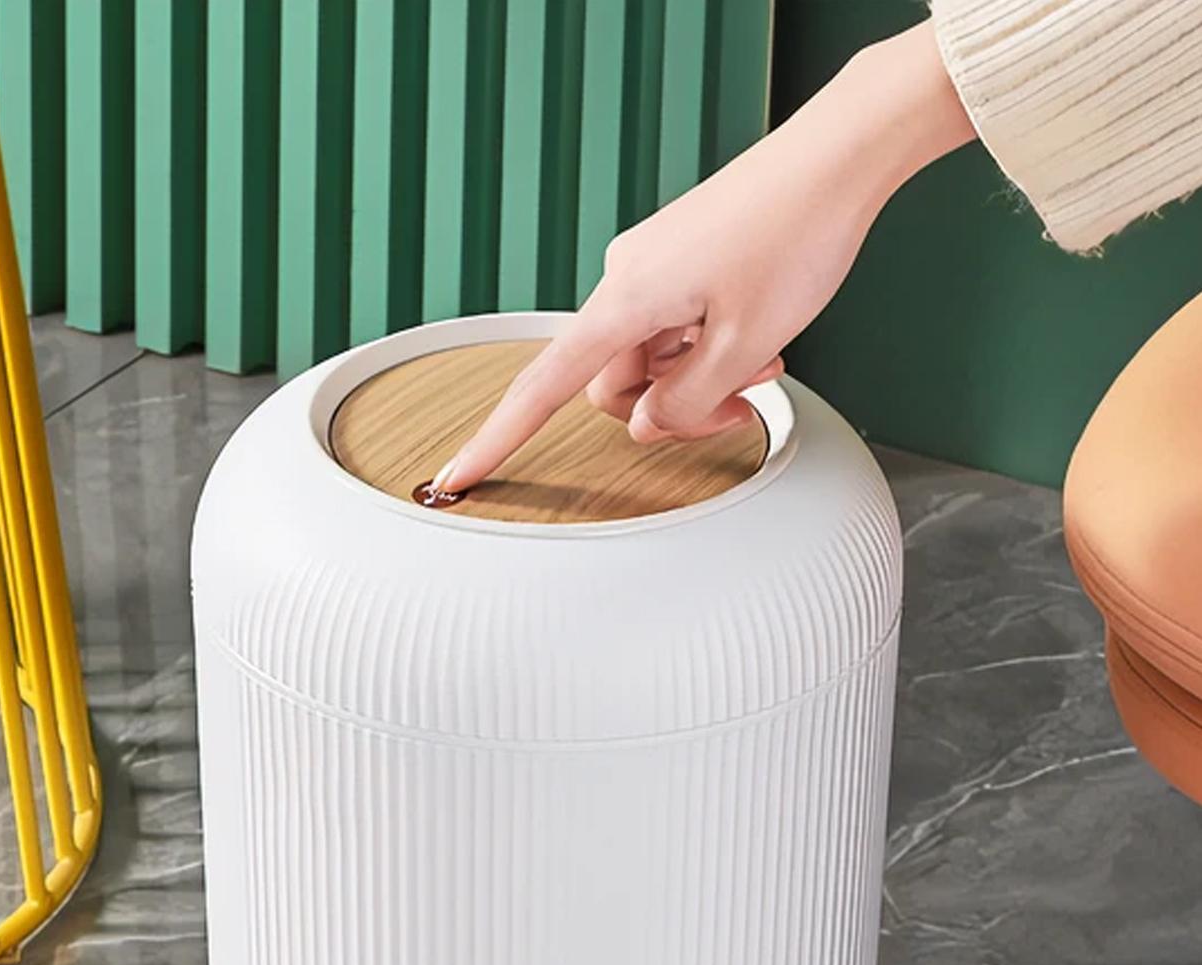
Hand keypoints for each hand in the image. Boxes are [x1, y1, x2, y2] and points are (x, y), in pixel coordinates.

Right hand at [435, 22, 972, 492]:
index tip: (456, 476)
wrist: (835, 160)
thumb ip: (686, 407)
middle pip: (614, 387)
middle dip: (669, 411)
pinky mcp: (679, 261)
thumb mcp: (743, 349)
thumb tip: (648, 427)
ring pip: (652, 362)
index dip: (497, 440)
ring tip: (762, 360)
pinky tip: (758, 333)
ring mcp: (652, 268)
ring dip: (700, 378)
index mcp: (626, 302)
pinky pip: (675, 328)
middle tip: (735, 407)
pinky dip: (709, 347)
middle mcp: (626, 280)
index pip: (542, 389)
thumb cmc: (796, 235)